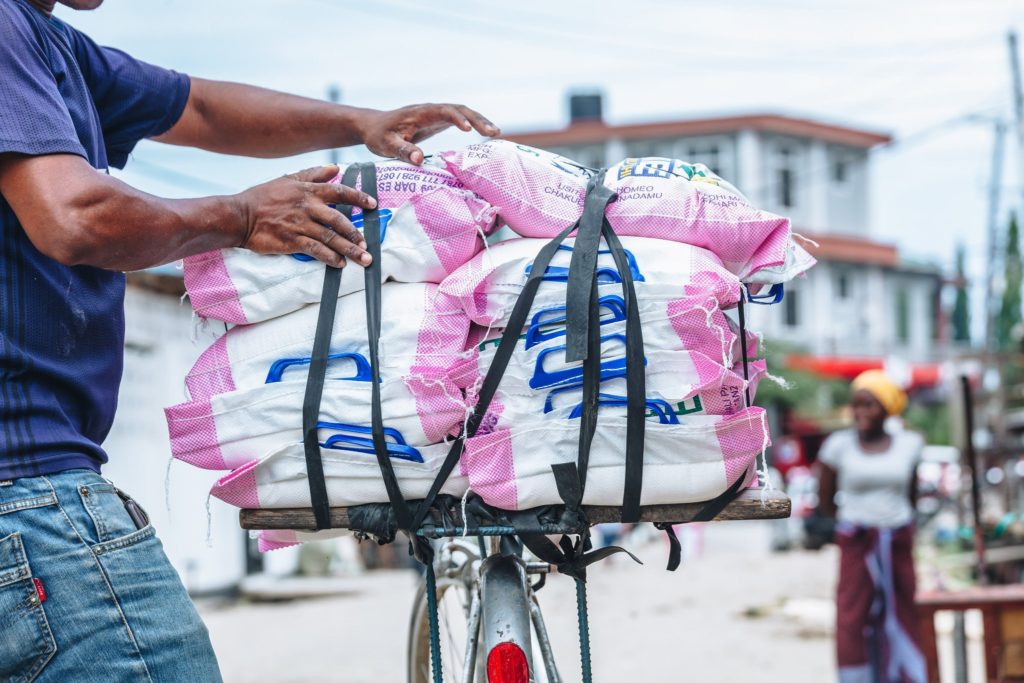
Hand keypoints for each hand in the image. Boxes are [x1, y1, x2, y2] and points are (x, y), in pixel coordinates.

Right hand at [236, 165, 376, 267]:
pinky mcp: (292, 241)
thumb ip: (313, 174)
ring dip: (349, 250)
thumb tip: (335, 168)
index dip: (358, 198)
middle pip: (339, 220)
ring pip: (331, 238)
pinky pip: (316, 250)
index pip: (339, 192)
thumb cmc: (262, 197)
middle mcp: (307, 207)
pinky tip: (339, 264)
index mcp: (308, 191)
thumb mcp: (287, 180)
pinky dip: (330, 258)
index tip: (373, 205)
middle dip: (356, 233)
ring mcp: (300, 225)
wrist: (239, 216)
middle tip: (368, 245)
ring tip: (363, 259)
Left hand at [359, 103, 499, 164]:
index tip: (468, 129)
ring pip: (462, 113)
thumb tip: (420, 160)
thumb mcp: (386, 145)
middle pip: (459, 109)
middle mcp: (431, 110)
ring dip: (479, 121)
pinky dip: (473, 125)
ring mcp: (436, 115)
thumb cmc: (378, 135)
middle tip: (493, 132)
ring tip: (495, 133)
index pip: (444, 111)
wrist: (373, 126)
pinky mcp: (438, 122)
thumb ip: (403, 151)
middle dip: (477, 119)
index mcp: (420, 113)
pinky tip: (485, 133)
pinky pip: (459, 119)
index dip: (457, 118)